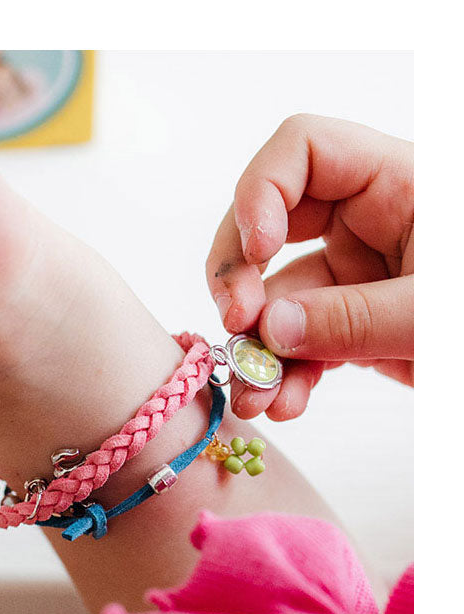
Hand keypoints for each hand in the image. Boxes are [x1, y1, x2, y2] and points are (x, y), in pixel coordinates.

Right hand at [206, 114, 412, 420]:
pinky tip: (284, 403)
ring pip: (273, 299)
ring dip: (256, 350)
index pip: (304, 150)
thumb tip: (269, 330)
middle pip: (265, 225)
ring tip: (259, 395)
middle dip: (240, 280)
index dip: (261, 191)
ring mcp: (352, 276)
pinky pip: (295, 343)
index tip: (258, 249)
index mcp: (396, 185)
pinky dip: (283, 375)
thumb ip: (353, 318)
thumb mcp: (436, 315)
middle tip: (235, 329)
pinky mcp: (347, 325)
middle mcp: (364, 223)